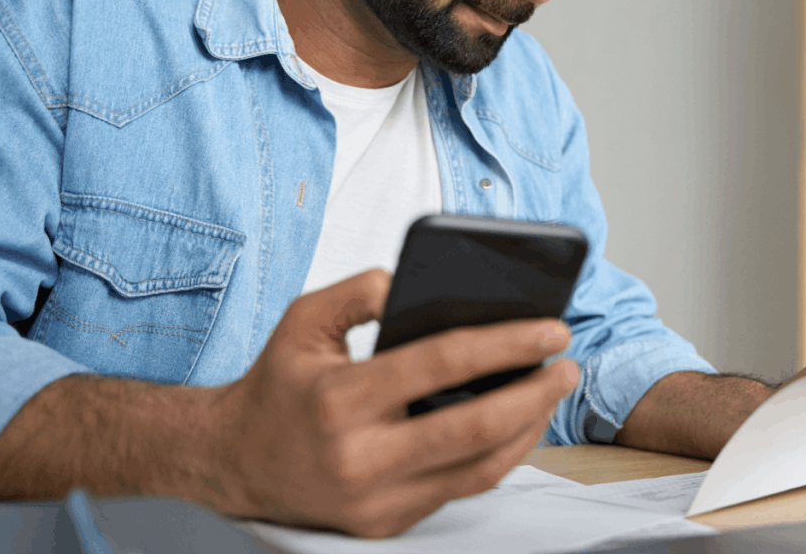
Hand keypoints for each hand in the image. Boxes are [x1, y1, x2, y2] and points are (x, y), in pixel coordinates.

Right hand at [211, 269, 578, 536]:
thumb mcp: (302, 321)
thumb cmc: (278, 384)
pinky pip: (461, 488)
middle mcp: (360, 458)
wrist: (235, 463)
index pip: (440, 365)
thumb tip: (412, 283)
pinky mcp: (387, 522)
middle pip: (474, 427)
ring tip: (553, 390)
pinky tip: (520, 422)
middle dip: (534, 393)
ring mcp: (376, 499)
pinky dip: (500, 455)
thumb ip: (356, 292)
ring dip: (529, 428)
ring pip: (478, 468)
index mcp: (339, 400)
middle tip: (570, 363)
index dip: (504, 344)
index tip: (549, 328)